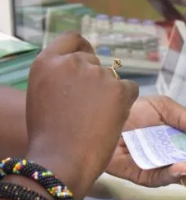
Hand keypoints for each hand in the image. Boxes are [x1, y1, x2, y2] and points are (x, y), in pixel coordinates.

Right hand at [26, 33, 138, 199]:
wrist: (62, 159)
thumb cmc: (49, 135)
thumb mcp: (42, 95)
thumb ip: (58, 77)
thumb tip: (76, 72)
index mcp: (47, 62)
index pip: (72, 39)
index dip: (84, 49)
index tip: (90, 60)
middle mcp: (72, 63)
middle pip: (95, 62)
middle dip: (97, 80)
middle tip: (93, 106)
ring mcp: (97, 75)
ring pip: (113, 78)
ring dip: (111, 93)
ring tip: (99, 118)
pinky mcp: (118, 89)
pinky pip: (130, 89)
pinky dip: (126, 102)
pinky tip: (113, 119)